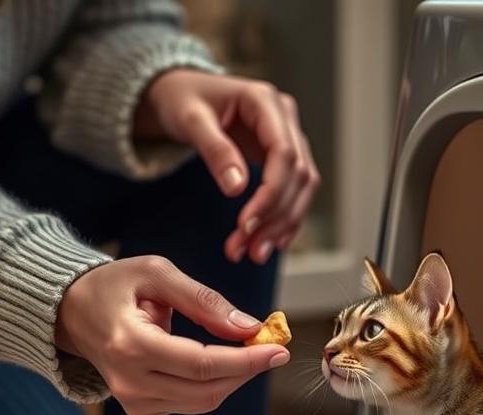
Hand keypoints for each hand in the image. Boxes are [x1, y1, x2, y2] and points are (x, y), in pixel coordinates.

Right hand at [55, 256, 289, 414]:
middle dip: (247, 370)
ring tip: (247, 348)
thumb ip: (204, 300)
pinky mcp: (140, 412)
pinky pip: (191, 403)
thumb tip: (249, 327)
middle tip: (273, 347)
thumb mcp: (157, 274)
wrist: (71, 313)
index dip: (246, 360)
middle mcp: (129, 382)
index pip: (202, 364)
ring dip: (234, 377)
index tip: (279, 349)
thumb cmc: (115, 286)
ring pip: (203, 401)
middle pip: (208, 390)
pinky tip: (215, 360)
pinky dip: (213, 384)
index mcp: (130, 345)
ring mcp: (133, 402)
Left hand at [133, 69, 319, 264]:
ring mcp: (287, 138)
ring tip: (254, 254)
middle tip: (249, 251)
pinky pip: (293, 192)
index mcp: (265, 101)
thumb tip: (237, 189)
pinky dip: (282, 220)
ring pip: (302, 188)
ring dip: (282, 225)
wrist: (180, 94)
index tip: (245, 225)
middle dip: (276, 218)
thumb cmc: (182, 99)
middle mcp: (284, 119)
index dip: (270, 195)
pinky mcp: (280, 158)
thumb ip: (214, 150)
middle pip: (299, 176)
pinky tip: (267, 243)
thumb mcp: (190, 120)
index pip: (284, 154)